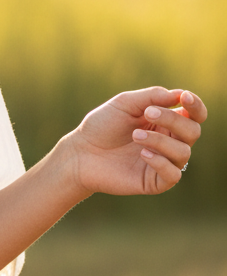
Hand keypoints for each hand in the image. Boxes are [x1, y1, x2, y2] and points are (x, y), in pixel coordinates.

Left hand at [67, 87, 205, 196]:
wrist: (80, 152)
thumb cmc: (102, 126)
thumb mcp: (124, 104)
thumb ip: (151, 97)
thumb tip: (179, 94)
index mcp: (165, 122)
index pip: (194, 115)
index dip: (195, 106)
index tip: (183, 97)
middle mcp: (169, 142)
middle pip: (192, 131)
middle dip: (173, 120)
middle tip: (147, 113)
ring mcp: (164, 162)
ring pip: (183, 152)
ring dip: (161, 141)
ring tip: (135, 136)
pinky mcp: (155, 181)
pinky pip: (173, 174)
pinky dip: (161, 162)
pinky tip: (142, 153)